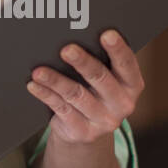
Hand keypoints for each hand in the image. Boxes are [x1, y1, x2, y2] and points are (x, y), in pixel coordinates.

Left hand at [25, 29, 143, 144]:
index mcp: (132, 85)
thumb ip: (100, 61)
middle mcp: (122, 104)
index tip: (107, 34)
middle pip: (100, 78)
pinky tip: (34, 85)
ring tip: (39, 71)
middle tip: (67, 50)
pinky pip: (61, 110)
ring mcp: (103, 121)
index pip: (127, 64)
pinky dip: (46, 95)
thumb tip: (73, 36)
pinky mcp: (83, 132)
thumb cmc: (95, 92)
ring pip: (76, 95)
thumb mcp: (106, 79)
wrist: (87, 132)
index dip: (118, 49)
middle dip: (83, 63)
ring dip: (56, 81)